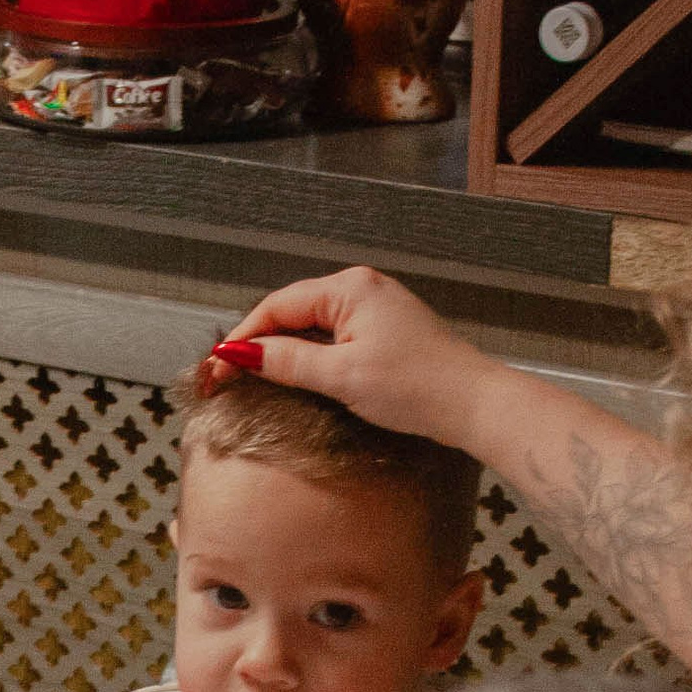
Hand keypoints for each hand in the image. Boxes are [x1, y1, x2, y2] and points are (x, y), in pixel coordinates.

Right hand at [211, 268, 488, 448]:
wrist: (475, 404)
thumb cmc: (415, 387)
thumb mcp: (342, 376)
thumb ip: (288, 362)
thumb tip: (240, 354)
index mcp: (348, 288)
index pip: (277, 306)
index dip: (242, 339)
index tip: (216, 369)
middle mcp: (361, 287)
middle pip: (292, 311)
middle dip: (257, 343)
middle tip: (225, 378)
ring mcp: (376, 307)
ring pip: (312, 324)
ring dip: (281, 349)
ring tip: (251, 378)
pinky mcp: (386, 329)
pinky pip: (334, 335)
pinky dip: (309, 353)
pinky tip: (296, 374)